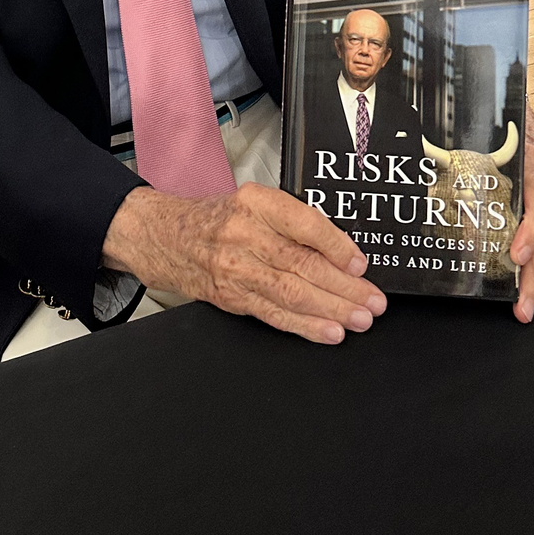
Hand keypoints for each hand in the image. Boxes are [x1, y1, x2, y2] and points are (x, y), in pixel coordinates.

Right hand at [102, 182, 386, 343]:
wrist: (160, 234)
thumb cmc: (214, 218)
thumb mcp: (252, 205)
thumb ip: (291, 224)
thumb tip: (342, 255)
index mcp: (256, 202)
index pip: (304, 224)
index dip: (336, 246)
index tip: (360, 264)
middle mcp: (244, 232)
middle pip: (302, 264)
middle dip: (344, 287)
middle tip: (373, 302)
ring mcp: (234, 267)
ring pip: (291, 292)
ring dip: (331, 310)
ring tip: (359, 320)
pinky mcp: (229, 295)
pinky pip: (273, 314)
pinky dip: (304, 326)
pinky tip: (328, 332)